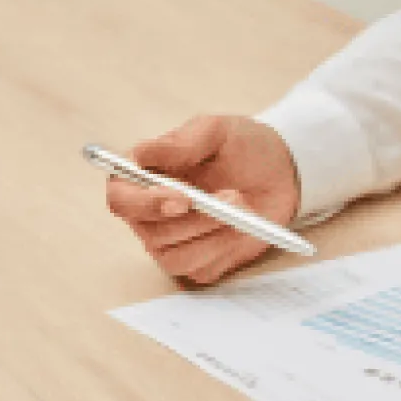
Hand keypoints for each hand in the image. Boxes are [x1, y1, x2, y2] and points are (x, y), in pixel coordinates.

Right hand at [105, 115, 301, 282]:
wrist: (280, 174)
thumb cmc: (241, 147)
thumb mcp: (216, 131)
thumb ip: (180, 143)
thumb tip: (141, 154)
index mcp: (142, 178)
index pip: (121, 199)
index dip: (144, 204)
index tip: (182, 199)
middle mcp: (149, 215)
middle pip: (151, 233)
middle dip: (196, 219)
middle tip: (233, 197)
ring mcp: (171, 242)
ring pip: (176, 257)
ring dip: (215, 233)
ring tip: (245, 207)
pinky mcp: (197, 262)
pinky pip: (201, 268)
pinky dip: (226, 249)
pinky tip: (244, 226)